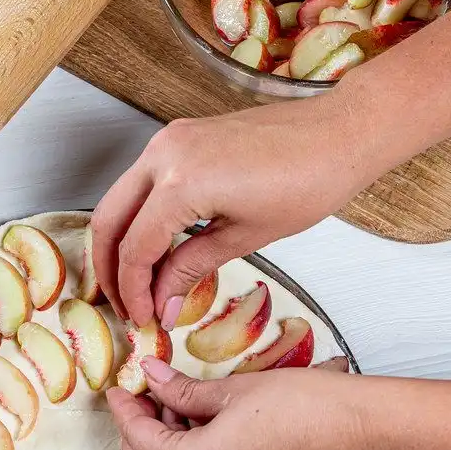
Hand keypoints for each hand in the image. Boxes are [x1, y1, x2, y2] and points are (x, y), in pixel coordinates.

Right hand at [91, 92, 383, 328]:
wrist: (341, 133)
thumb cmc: (309, 182)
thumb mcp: (246, 237)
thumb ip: (191, 268)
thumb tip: (161, 303)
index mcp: (181, 183)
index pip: (136, 247)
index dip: (133, 290)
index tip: (141, 317)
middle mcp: (163, 155)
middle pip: (108, 220)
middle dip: (110, 268)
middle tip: (124, 304)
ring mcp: (168, 140)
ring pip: (119, 199)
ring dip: (121, 242)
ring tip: (136, 281)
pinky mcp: (178, 137)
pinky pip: (142, 182)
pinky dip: (139, 216)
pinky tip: (154, 245)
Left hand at [106, 357, 376, 449]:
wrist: (367, 435)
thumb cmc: (307, 407)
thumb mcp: (232, 390)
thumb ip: (181, 391)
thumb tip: (151, 377)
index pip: (138, 439)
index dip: (125, 410)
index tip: (120, 390)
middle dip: (134, 443)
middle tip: (143, 404)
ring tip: (177, 412)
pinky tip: (201, 433)